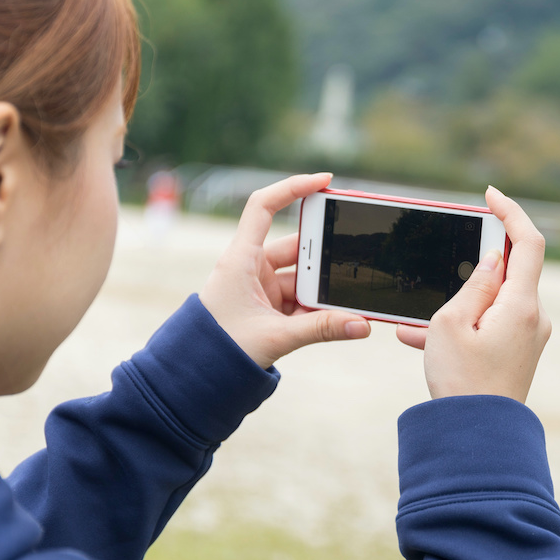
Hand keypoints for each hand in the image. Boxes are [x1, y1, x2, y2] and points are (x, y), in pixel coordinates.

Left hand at [199, 173, 370, 367]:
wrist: (197, 378)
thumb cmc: (220, 351)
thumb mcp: (275, 337)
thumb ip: (321, 329)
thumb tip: (362, 325)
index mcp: (240, 259)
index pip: (264, 207)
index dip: (293, 187)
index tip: (325, 181)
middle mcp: (250, 267)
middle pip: (295, 248)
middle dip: (324, 258)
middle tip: (352, 260)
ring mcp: (260, 287)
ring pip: (302, 278)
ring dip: (323, 290)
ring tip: (348, 301)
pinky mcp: (268, 307)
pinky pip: (300, 299)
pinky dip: (318, 308)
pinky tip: (339, 318)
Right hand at [396, 187, 551, 402]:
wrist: (477, 438)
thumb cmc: (462, 382)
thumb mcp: (452, 323)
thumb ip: (475, 284)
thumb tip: (494, 260)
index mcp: (522, 305)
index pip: (528, 243)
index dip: (512, 213)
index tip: (490, 196)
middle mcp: (534, 319)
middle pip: (510, 273)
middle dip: (472, 268)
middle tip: (442, 269)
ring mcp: (528, 338)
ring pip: (492, 304)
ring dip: (457, 306)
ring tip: (414, 323)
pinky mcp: (518, 355)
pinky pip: (489, 327)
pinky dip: (460, 327)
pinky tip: (417, 340)